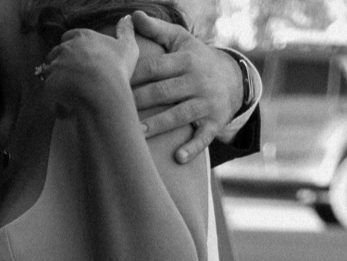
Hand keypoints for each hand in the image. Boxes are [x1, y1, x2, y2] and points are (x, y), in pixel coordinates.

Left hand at [38, 16, 138, 117]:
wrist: (105, 91)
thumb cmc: (118, 69)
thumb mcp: (128, 47)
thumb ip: (125, 32)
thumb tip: (127, 19)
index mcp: (82, 36)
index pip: (68, 37)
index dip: (71, 49)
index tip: (78, 61)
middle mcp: (65, 48)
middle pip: (55, 54)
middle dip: (61, 66)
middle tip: (73, 81)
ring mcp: (55, 66)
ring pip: (50, 75)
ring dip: (57, 85)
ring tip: (70, 98)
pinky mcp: (50, 85)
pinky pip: (50, 96)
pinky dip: (57, 104)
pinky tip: (68, 112)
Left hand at [129, 12, 245, 163]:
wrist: (233, 79)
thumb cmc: (197, 59)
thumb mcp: (182, 41)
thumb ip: (157, 30)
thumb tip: (132, 16)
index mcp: (186, 61)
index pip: (156, 68)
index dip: (134, 75)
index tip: (113, 82)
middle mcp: (196, 81)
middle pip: (164, 92)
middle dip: (140, 101)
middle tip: (115, 110)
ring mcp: (206, 103)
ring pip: (179, 115)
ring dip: (159, 125)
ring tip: (137, 133)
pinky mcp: (214, 123)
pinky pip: (203, 137)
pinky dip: (192, 148)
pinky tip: (178, 158)